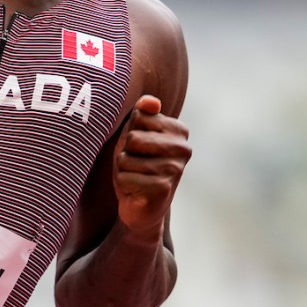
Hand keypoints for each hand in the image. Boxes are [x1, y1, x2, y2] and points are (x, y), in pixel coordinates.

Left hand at [113, 95, 190, 238]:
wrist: (141, 205)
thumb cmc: (137, 163)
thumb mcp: (135, 133)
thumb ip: (142, 113)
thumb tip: (151, 102)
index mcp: (178, 130)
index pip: (138, 117)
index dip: (130, 133)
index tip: (140, 147)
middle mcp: (183, 149)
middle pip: (133, 138)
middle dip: (125, 152)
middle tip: (136, 164)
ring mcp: (175, 169)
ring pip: (126, 159)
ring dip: (123, 170)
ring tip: (136, 177)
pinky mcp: (163, 189)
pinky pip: (125, 177)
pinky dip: (124, 184)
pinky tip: (136, 190)